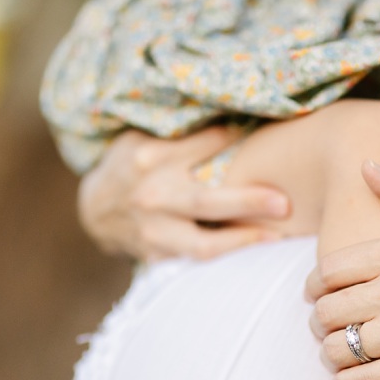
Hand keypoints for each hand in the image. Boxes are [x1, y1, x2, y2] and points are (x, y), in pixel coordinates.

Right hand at [77, 127, 289, 260]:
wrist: (96, 210)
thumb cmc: (132, 165)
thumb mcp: (145, 137)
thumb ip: (183, 133)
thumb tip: (238, 119)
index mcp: (151, 158)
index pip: (204, 145)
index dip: (236, 141)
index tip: (266, 138)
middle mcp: (152, 196)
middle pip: (206, 201)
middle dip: (248, 202)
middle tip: (284, 202)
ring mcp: (155, 231)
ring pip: (204, 244)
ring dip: (242, 240)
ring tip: (277, 236)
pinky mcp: (158, 256)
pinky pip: (197, 259)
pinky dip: (227, 255)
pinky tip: (254, 249)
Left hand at [305, 161, 379, 379]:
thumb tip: (365, 166)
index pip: (327, 271)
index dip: (312, 287)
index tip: (316, 295)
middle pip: (327, 311)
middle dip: (318, 321)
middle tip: (326, 325)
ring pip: (337, 348)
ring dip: (329, 353)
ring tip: (338, 350)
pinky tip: (351, 374)